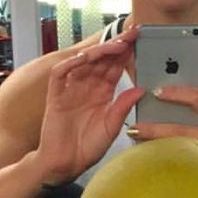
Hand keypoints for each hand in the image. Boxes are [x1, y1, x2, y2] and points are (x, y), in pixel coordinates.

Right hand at [36, 26, 144, 185]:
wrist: (65, 164)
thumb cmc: (87, 148)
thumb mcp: (111, 126)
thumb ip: (123, 107)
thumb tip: (141, 89)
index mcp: (102, 92)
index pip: (115, 67)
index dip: (127, 54)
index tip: (141, 41)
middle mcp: (87, 86)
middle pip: (102, 60)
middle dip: (116, 45)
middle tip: (133, 33)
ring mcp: (71, 89)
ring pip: (84, 62)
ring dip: (98, 52)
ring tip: (116, 45)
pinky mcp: (55, 95)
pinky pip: (61, 74)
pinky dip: (71, 64)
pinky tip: (84, 59)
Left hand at [128, 86, 197, 163]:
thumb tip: (179, 113)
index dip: (176, 93)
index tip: (157, 91)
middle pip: (179, 129)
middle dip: (152, 129)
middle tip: (133, 127)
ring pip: (179, 151)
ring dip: (156, 148)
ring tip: (138, 147)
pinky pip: (187, 170)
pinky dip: (169, 166)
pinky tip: (155, 166)